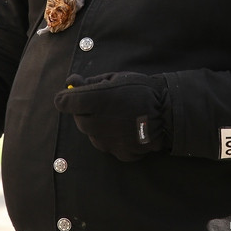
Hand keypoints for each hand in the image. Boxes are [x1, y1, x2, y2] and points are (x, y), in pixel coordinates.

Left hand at [53, 72, 171, 161]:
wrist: (167, 113)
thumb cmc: (141, 90)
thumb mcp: (116, 78)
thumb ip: (90, 82)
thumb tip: (71, 82)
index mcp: (94, 100)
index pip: (63, 102)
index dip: (67, 97)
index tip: (73, 93)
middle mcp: (95, 123)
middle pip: (78, 119)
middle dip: (86, 111)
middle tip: (104, 102)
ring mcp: (106, 142)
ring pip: (92, 133)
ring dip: (98, 125)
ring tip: (119, 116)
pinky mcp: (118, 153)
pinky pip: (108, 144)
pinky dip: (113, 137)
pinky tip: (126, 128)